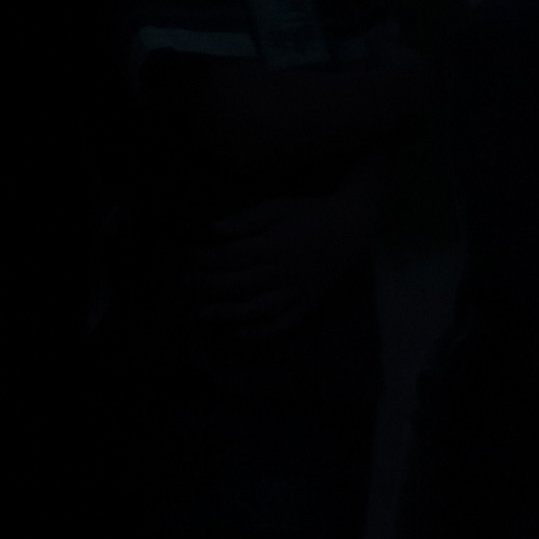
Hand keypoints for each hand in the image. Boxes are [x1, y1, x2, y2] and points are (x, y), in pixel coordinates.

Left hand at [184, 159, 388, 336]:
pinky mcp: (308, 302)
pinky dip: (261, 331)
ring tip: (204, 312)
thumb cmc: (311, 213)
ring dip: (228, 312)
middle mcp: (285, 271)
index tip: (189, 255)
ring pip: (257, 308)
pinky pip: (284, 323)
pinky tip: (240, 331)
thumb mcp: (279, 207)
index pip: (232, 256)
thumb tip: (213, 230)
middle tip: (185, 282)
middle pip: (238, 283)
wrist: (353, 227)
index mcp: (277, 244)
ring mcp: (297, 290)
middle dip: (207, 284)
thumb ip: (247, 219)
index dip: (206, 257)